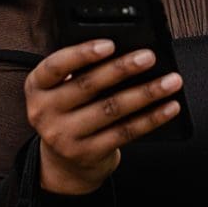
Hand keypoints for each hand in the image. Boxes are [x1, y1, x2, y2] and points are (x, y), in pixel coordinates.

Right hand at [23, 40, 183, 193]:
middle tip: (149, 56)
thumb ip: (81, 71)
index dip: (82, 54)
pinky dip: (151, 118)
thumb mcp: (61, 90)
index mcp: (36, 87)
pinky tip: (169, 107)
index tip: (110, 44)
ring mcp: (64, 137)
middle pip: (88, 86)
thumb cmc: (70, 111)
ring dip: (146, 93)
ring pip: (111, 109)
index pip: (55, 66)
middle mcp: (44, 112)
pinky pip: (125, 132)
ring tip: (171, 81)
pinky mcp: (88, 154)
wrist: (65, 162)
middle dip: (122, 69)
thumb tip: (125, 51)